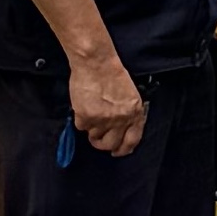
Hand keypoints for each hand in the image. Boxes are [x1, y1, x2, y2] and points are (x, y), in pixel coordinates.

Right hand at [67, 39, 147, 156]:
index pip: (132, 140)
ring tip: (92, 113)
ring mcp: (103, 120)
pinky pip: (81, 127)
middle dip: (103, 144)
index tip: (118, 151)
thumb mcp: (130, 95)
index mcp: (135, 113)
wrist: (97, 64)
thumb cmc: (112, 74)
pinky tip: (84, 106)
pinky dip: (81, 119)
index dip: (124, 149)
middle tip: (98, 138)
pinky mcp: (86, 117)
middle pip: (111, 144)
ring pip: (94, 137)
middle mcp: (121, 119)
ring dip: (92, 129)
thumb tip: (122, 129)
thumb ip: (128, 113)